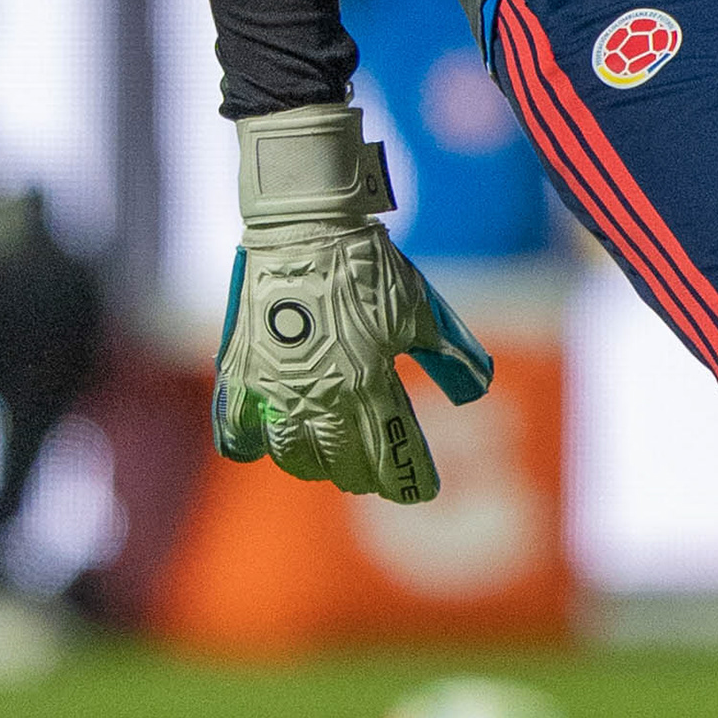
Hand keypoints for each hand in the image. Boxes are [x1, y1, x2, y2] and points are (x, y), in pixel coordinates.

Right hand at [214, 104, 493, 504]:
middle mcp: (319, 397)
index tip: (424, 492)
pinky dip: (257, 447)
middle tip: (378, 470)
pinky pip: (240, 437)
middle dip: (368, 475)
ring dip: (319, 463)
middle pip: (346, 467)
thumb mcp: (422, 310)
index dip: (412, 480)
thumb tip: (476, 393)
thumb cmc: (369, 267)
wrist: (305, 225)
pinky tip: (271, 442)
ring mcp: (274, 391)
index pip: (394, 455)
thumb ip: (451, 356)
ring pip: (296, 459)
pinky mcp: (240, 376)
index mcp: (369, 384)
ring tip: (332, 453)